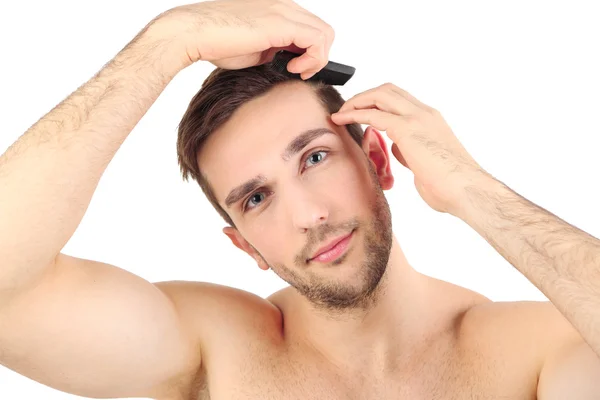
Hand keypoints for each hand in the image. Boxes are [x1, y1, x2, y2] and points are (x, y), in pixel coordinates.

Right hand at [150, 0, 333, 77]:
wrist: (193, 34)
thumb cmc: (215, 42)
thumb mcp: (255, 48)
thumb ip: (275, 51)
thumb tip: (289, 63)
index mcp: (277, 9)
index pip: (311, 28)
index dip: (311, 52)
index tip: (298, 69)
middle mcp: (283, 5)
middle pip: (323, 30)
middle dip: (318, 56)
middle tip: (300, 73)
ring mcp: (283, 11)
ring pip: (325, 33)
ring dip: (317, 59)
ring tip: (297, 71)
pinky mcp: (280, 23)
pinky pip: (317, 39)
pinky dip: (312, 59)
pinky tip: (294, 69)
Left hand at [331, 83, 490, 214]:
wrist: (467, 191)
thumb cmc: (450, 186)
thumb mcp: (425, 164)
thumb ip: (410, 152)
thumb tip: (398, 149)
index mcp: (431, 120)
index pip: (400, 100)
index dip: (377, 102)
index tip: (361, 112)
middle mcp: (425, 113)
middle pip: (388, 90)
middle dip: (364, 97)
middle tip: (347, 109)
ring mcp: (417, 118)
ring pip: (380, 95)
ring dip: (357, 101)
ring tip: (341, 113)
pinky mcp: (407, 129)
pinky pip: (374, 114)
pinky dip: (354, 114)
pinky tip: (341, 119)